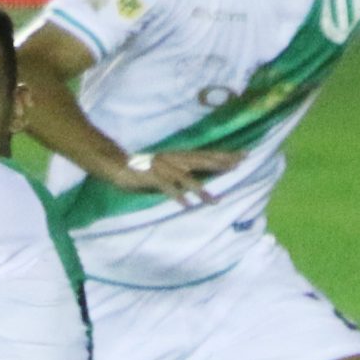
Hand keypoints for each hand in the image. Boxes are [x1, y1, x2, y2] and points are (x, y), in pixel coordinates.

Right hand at [106, 148, 240, 208]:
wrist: (116, 164)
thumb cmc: (142, 168)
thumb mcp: (167, 168)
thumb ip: (182, 173)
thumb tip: (199, 179)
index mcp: (179, 156)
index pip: (206, 154)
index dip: (225, 155)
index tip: (244, 155)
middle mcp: (174, 159)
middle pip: (202, 161)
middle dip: (221, 163)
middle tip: (239, 165)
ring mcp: (163, 167)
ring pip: (186, 179)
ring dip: (201, 191)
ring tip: (214, 201)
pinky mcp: (151, 177)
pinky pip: (167, 188)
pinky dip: (177, 196)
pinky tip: (187, 205)